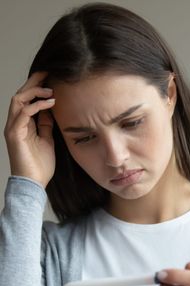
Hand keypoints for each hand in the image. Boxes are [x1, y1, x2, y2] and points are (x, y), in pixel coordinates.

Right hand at [4, 72, 55, 187]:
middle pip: (20, 95)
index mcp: (22, 125)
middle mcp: (15, 124)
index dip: (36, 88)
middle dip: (33, 83)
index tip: (51, 79)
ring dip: (34, 91)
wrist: (34, 184)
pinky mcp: (15, 134)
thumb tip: (50, 110)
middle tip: (48, 74)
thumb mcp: (47, 139)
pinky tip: (50, 102)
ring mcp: (13, 128)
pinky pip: (23, 113)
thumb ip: (46, 124)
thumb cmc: (40, 165)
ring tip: (51, 90)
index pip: (26, 100)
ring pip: (18, 100)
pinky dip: (36, 105)